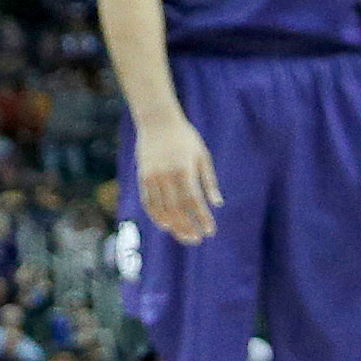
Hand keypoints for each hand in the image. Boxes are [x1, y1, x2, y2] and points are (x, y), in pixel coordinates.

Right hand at [133, 112, 218, 243]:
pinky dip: (156, 216)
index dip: (202, 218)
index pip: (194, 201)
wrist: (157, 120)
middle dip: (187, 227)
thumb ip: (209, 181)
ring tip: (184, 236)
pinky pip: (148, 202)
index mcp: (184, 169)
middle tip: (197, 239)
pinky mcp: (143, 177)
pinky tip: (166, 225)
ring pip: (162, 209)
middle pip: (177, 209)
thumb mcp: (202, 155)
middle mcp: (166, 175)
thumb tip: (217, 204)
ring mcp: (152, 177)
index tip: (210, 231)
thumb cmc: (185, 137)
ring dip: (173, 226)